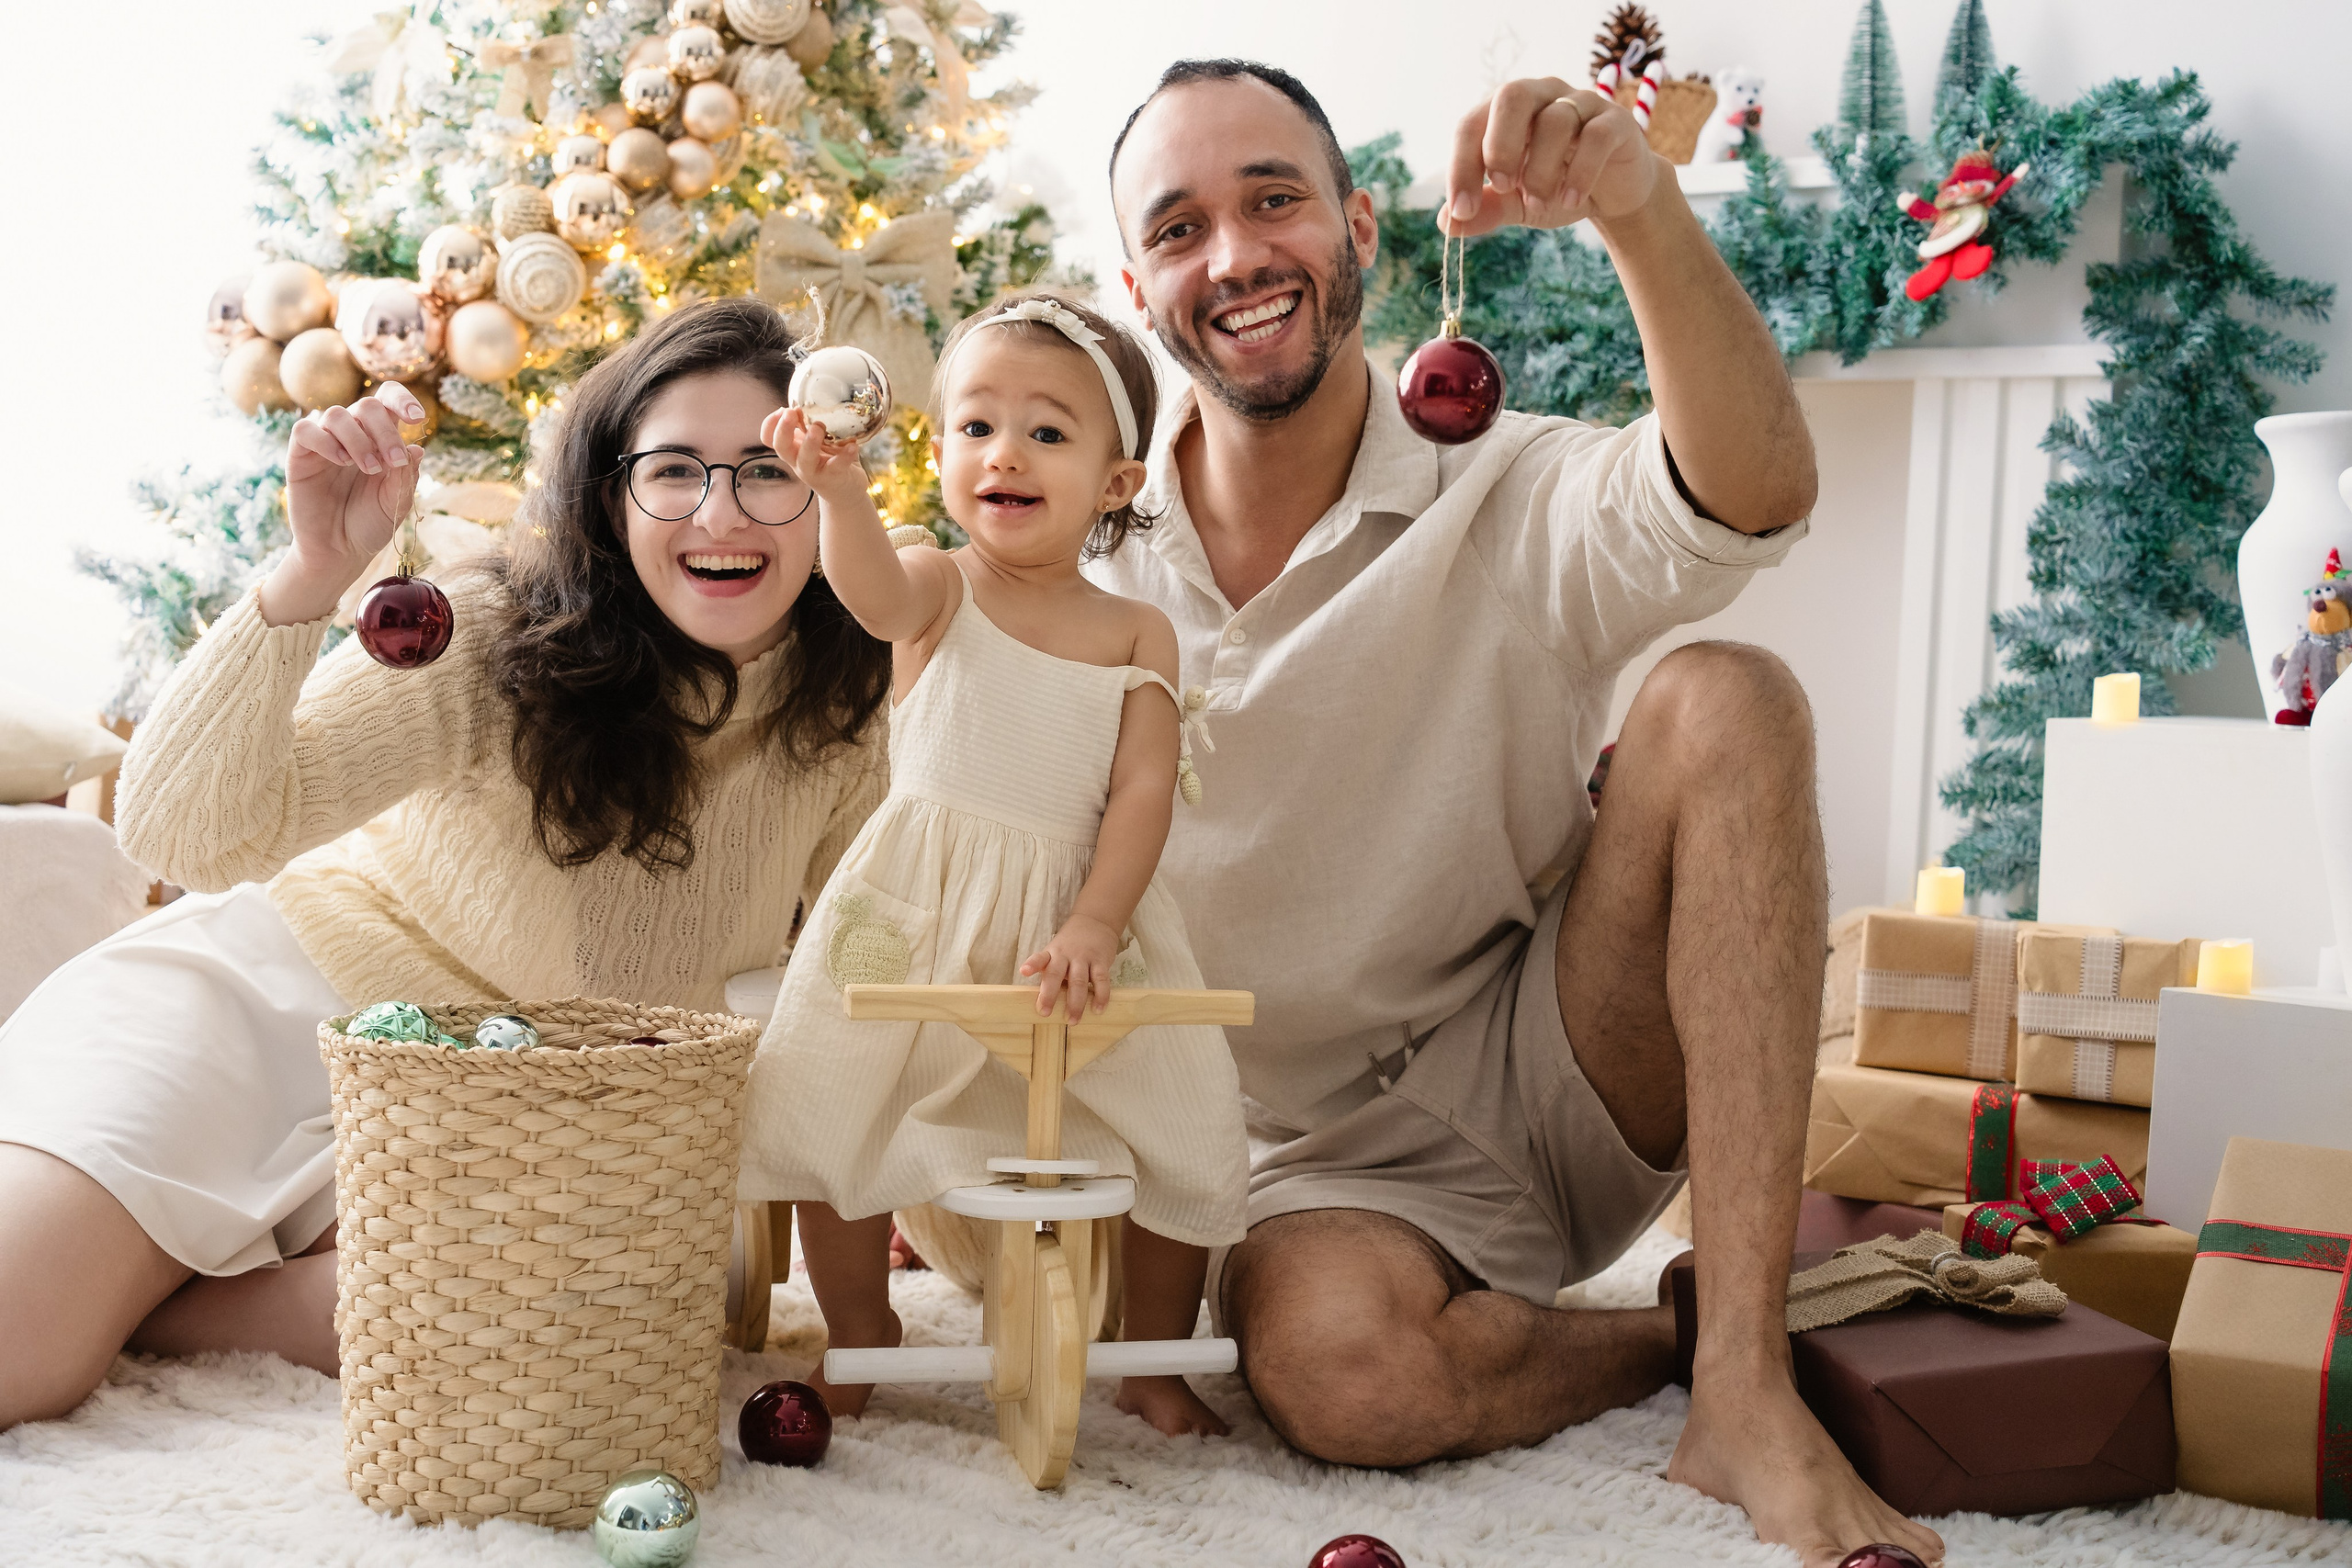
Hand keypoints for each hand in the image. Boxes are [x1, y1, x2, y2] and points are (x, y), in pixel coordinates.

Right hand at [263, 383, 425, 625]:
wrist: (340, 551)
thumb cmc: (371, 524)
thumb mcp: (397, 502)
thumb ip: (406, 475)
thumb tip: (417, 448)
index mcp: (380, 438)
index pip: (387, 399)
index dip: (402, 399)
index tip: (417, 419)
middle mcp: (353, 434)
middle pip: (367, 406)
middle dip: (385, 431)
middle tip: (393, 462)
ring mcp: (325, 442)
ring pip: (337, 414)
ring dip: (359, 439)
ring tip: (370, 469)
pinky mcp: (300, 455)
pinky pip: (305, 430)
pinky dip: (325, 440)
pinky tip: (341, 460)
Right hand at [761, 406, 867, 501]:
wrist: (845, 491)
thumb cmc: (829, 459)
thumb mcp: (816, 440)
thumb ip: (810, 424)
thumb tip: (810, 399)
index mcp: (792, 448)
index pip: (769, 438)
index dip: (770, 424)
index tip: (782, 409)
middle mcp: (798, 460)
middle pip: (780, 447)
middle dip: (783, 429)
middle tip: (791, 412)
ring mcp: (814, 471)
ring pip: (805, 459)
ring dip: (810, 442)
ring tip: (819, 427)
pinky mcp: (833, 478)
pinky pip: (837, 467)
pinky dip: (845, 456)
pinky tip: (853, 445)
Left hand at [1019, 913, 1120, 1020]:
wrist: (1096, 922)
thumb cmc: (1071, 945)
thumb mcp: (1057, 952)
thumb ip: (1052, 972)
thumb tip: (1046, 1001)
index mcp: (1052, 953)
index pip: (1040, 958)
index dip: (1032, 964)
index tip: (1024, 971)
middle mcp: (1066, 954)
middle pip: (1056, 974)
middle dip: (1050, 994)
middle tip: (1045, 1013)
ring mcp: (1084, 957)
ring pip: (1079, 981)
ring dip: (1076, 1003)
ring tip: (1073, 1020)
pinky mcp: (1101, 961)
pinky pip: (1101, 980)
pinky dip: (1100, 995)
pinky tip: (1098, 1009)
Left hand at [1445, 77, 1660, 236]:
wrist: (1612, 197)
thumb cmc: (1556, 188)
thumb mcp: (1516, 204)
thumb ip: (1487, 209)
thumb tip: (1447, 223)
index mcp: (1507, 111)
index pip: (1472, 124)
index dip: (1462, 166)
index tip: (1462, 210)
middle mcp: (1542, 96)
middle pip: (1512, 96)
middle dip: (1500, 145)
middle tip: (1504, 187)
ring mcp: (1581, 104)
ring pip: (1555, 120)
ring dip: (1541, 170)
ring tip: (1540, 204)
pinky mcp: (1615, 122)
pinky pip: (1596, 137)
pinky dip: (1580, 172)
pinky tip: (1570, 200)